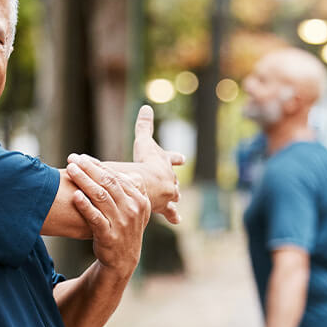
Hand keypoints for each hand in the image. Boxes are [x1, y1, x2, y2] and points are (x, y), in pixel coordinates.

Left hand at [66, 153, 150, 278]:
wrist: (123, 260)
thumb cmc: (124, 229)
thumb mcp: (135, 210)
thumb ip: (130, 190)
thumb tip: (122, 170)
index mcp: (140, 200)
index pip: (117, 177)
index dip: (98, 165)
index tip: (82, 157)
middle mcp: (133, 210)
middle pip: (108, 183)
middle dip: (88, 168)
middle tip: (72, 159)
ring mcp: (122, 223)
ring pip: (101, 197)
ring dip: (84, 181)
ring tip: (70, 170)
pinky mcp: (109, 236)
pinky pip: (96, 218)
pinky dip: (85, 206)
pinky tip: (75, 196)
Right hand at [130, 104, 183, 224]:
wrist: (149, 184)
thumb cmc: (145, 162)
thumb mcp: (144, 141)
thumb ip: (144, 125)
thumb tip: (146, 107)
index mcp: (165, 164)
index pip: (173, 159)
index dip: (175, 158)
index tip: (182, 159)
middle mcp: (171, 179)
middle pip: (174, 179)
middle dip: (173, 181)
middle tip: (175, 183)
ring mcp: (170, 194)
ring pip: (174, 196)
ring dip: (173, 198)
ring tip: (175, 201)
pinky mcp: (165, 207)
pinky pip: (171, 213)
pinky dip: (173, 216)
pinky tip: (177, 220)